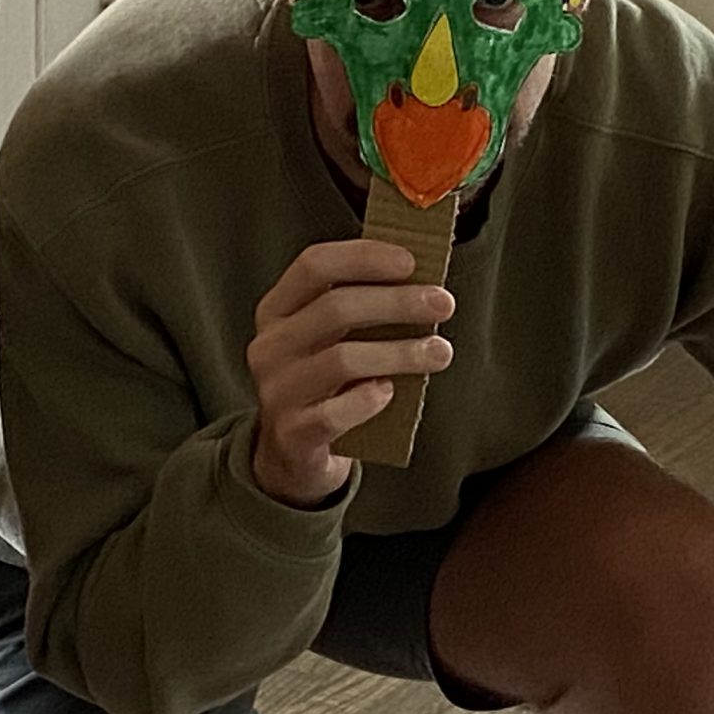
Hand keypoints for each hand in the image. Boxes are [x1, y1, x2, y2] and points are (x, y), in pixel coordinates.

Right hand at [245, 239, 455, 506]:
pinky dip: (369, 400)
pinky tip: (392, 393)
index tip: (411, 261)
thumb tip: (423, 282)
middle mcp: (270, 347)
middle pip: (335, 308)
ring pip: (342, 360)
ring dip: (400, 352)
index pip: (314, 265)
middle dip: (397, 302)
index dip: (364, 257)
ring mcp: (277, 392)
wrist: (294, 456)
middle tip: (443, 304)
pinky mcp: (293, 434)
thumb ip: (362, 310)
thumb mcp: (331, 340)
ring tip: (439, 352)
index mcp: (278, 311)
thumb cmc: (327, 385)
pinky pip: (335, 414)